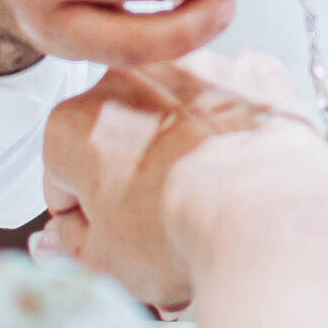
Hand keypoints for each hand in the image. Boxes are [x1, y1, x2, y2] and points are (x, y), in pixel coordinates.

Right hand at [34, 50, 327, 312]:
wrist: (265, 219)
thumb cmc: (184, 235)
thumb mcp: (106, 262)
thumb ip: (72, 243)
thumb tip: (62, 238)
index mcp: (76, 122)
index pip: (62, 169)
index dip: (83, 209)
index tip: (107, 229)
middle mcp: (129, 77)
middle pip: (120, 128)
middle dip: (133, 168)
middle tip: (162, 219)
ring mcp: (194, 65)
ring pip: (179, 106)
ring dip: (185, 140)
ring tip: (210, 196)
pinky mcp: (250, 69)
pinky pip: (236, 96)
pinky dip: (238, 125)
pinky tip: (247, 168)